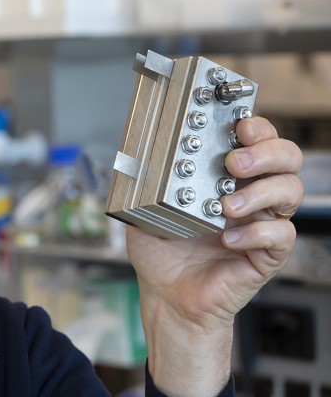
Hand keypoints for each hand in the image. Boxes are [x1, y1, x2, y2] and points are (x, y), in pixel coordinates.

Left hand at [126, 116, 302, 395]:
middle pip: (286, 158)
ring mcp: (260, 223)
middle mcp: (249, 194)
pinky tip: (227, 238)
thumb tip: (132, 159)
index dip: (257, 128)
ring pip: (291, 191)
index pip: (257, 140)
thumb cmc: (161, 253)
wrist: (166, 297)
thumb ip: (142, 184)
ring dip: (260, 192)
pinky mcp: (266, 254)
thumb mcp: (142, 210)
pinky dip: (255, 233)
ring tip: (226, 205)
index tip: (240, 126)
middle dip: (266, 152)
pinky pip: (281, 235)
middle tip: (234, 162)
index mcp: (224, 177)